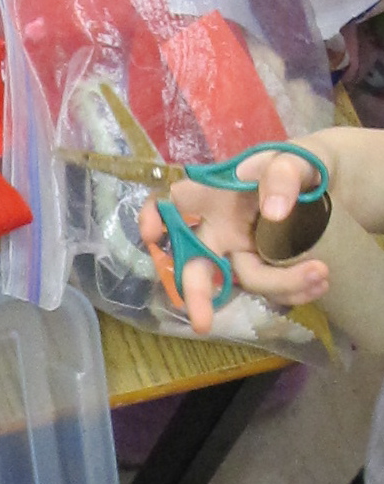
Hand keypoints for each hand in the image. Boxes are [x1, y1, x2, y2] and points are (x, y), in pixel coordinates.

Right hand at [134, 139, 335, 336]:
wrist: (332, 189)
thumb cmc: (298, 166)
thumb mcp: (294, 160)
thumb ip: (282, 176)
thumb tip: (273, 213)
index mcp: (214, 193)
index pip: (173, 200)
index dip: (154, 216)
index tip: (151, 235)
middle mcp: (220, 226)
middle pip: (196, 260)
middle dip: (196, 293)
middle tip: (202, 324)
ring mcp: (242, 251)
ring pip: (246, 280)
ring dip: (281, 285)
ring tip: (321, 276)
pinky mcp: (267, 270)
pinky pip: (272, 290)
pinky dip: (295, 291)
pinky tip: (319, 283)